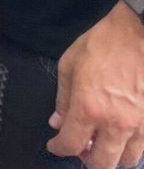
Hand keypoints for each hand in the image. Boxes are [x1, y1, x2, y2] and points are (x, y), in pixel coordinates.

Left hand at [47, 1, 143, 168]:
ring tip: (100, 143)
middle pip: (101, 163)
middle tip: (79, 147)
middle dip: (86, 160)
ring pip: (126, 160)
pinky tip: (120, 136)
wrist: (138, 33)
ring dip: (110, 157)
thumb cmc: (101, 45)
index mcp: (89, 108)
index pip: (71, 144)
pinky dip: (129, 148)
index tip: (54, 145)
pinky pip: (143, 148)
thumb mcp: (69, 66)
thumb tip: (57, 122)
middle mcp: (115, 123)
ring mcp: (139, 125)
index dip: (58, 149)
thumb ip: (63, 99)